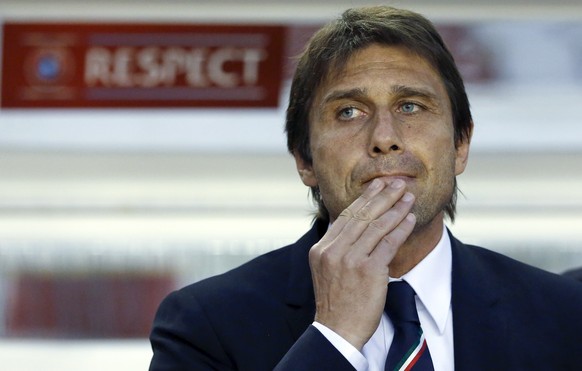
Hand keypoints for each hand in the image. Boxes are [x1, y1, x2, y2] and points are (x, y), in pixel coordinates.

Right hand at [309, 178, 415, 349]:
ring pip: (376, 226)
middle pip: (361, 216)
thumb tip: (348, 223)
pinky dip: (401, 228)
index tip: (376, 186)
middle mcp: (333, 251)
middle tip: (397, 183)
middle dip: (382, 196)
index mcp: (321, 249)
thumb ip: (335, 247)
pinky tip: (410, 219)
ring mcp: (350, 260)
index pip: (345, 216)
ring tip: (409, 196)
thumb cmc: (335, 302)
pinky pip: (389, 243)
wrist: (337, 330)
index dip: (363, 199)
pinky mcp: (368, 271)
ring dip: (395, 208)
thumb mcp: (325, 270)